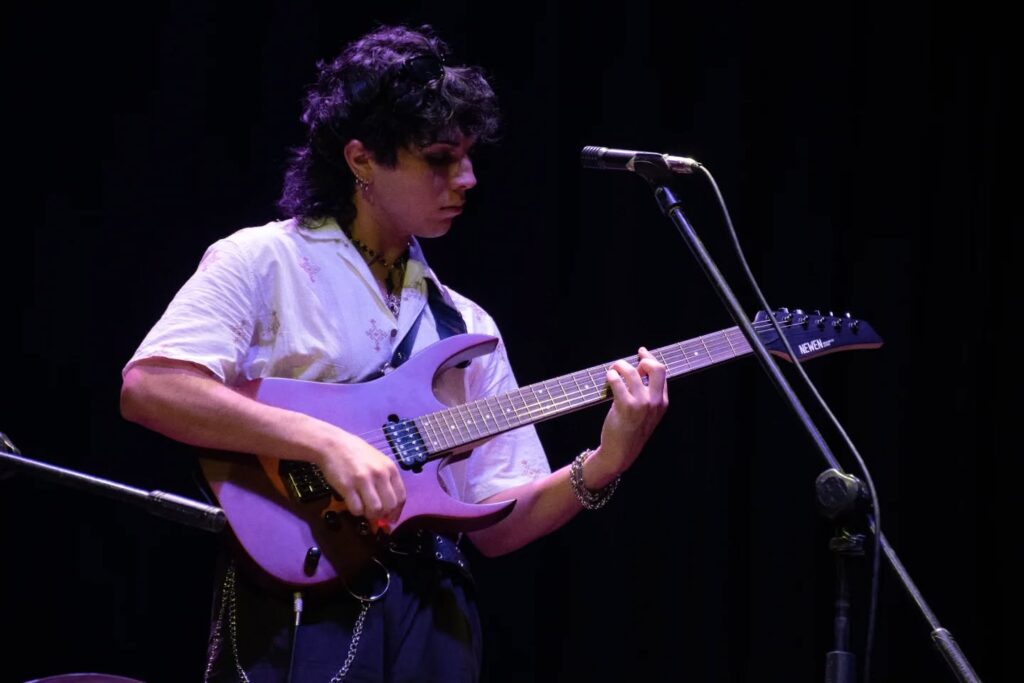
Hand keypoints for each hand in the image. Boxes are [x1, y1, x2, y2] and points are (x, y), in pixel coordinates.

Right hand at [313, 428, 405, 523]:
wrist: (334, 444)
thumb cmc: (357, 453)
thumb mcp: (378, 461)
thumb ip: (386, 481)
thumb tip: (390, 507)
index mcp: (390, 468)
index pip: (401, 497)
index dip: (396, 512)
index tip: (390, 518)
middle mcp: (379, 474)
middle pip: (389, 506)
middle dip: (383, 514)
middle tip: (375, 513)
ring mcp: (363, 480)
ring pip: (375, 510)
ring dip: (369, 514)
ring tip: (363, 508)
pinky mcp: (347, 486)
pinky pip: (357, 509)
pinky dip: (356, 511)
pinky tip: (353, 503)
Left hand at [588, 347, 668, 485]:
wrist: (621, 453)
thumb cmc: (630, 431)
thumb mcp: (647, 414)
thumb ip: (647, 394)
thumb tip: (637, 371)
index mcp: (663, 402)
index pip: (662, 372)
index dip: (650, 359)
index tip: (641, 353)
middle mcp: (655, 402)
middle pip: (656, 368)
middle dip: (643, 359)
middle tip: (629, 364)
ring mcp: (641, 404)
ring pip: (631, 371)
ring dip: (619, 366)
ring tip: (612, 371)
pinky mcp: (625, 406)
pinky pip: (616, 381)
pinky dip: (611, 375)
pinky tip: (608, 378)